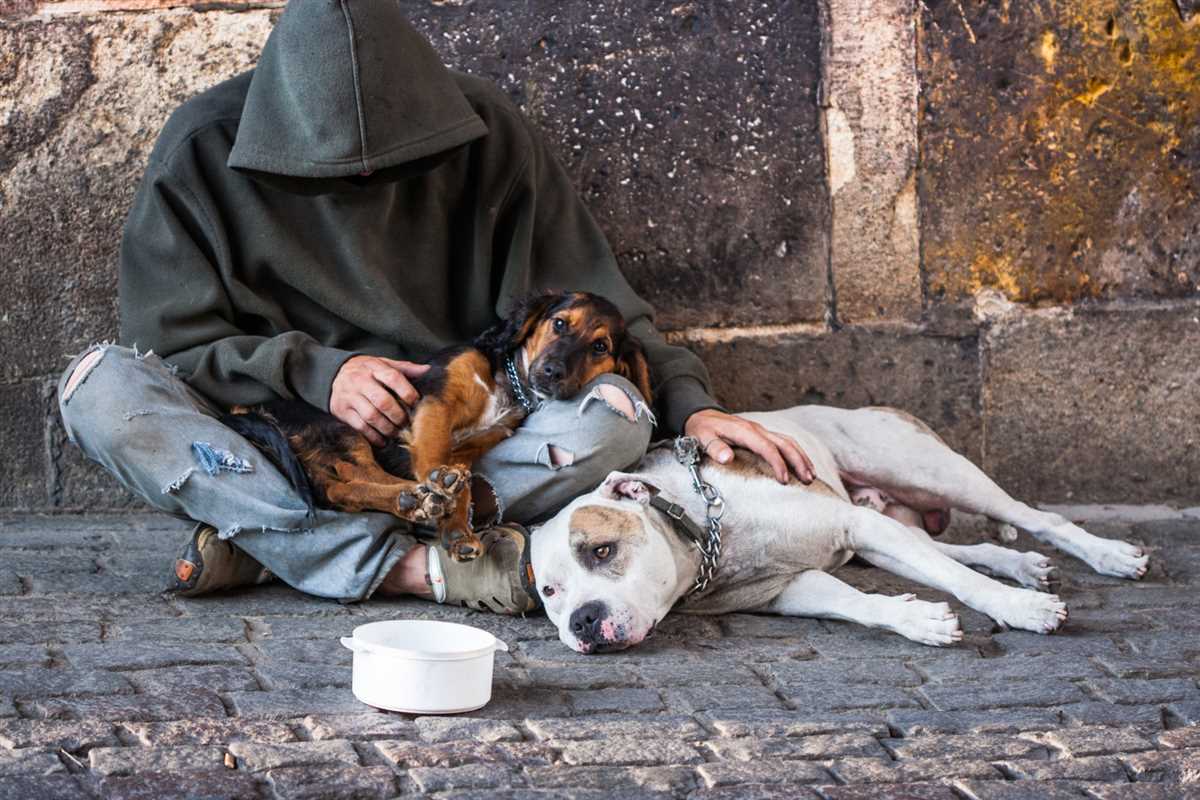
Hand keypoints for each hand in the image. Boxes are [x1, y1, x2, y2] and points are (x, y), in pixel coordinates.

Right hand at [330, 355, 429, 446]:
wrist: (331, 374)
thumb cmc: (364, 370)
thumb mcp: (382, 363)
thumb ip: (404, 368)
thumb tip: (427, 370)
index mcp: (373, 367)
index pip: (393, 377)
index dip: (407, 391)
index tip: (416, 402)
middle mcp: (360, 381)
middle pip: (383, 401)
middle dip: (398, 415)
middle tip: (406, 423)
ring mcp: (350, 396)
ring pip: (372, 416)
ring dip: (388, 428)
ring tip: (396, 432)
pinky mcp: (342, 411)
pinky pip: (360, 426)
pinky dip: (374, 436)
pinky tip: (383, 440)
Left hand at [683, 409, 814, 484]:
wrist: (701, 415)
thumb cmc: (702, 429)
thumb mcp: (702, 437)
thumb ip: (714, 447)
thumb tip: (727, 458)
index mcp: (744, 431)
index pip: (766, 447)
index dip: (777, 463)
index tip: (784, 480)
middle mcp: (756, 429)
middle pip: (784, 443)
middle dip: (798, 461)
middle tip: (808, 480)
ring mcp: (761, 430)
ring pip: (788, 441)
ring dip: (801, 458)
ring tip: (811, 476)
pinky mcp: (762, 434)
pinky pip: (784, 442)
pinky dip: (796, 453)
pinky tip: (802, 465)